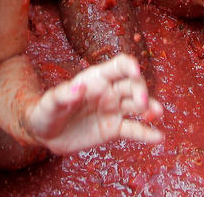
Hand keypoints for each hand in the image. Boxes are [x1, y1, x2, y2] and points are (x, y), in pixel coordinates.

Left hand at [25, 54, 163, 154]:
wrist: (45, 134)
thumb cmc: (45, 112)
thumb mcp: (50, 103)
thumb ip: (63, 94)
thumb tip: (78, 86)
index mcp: (96, 78)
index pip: (119, 66)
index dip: (130, 66)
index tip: (135, 72)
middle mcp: (109, 92)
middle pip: (133, 85)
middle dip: (140, 91)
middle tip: (141, 104)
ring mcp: (113, 110)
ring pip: (137, 107)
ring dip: (149, 107)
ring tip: (156, 113)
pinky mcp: (113, 129)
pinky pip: (133, 130)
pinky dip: (147, 133)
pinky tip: (158, 137)